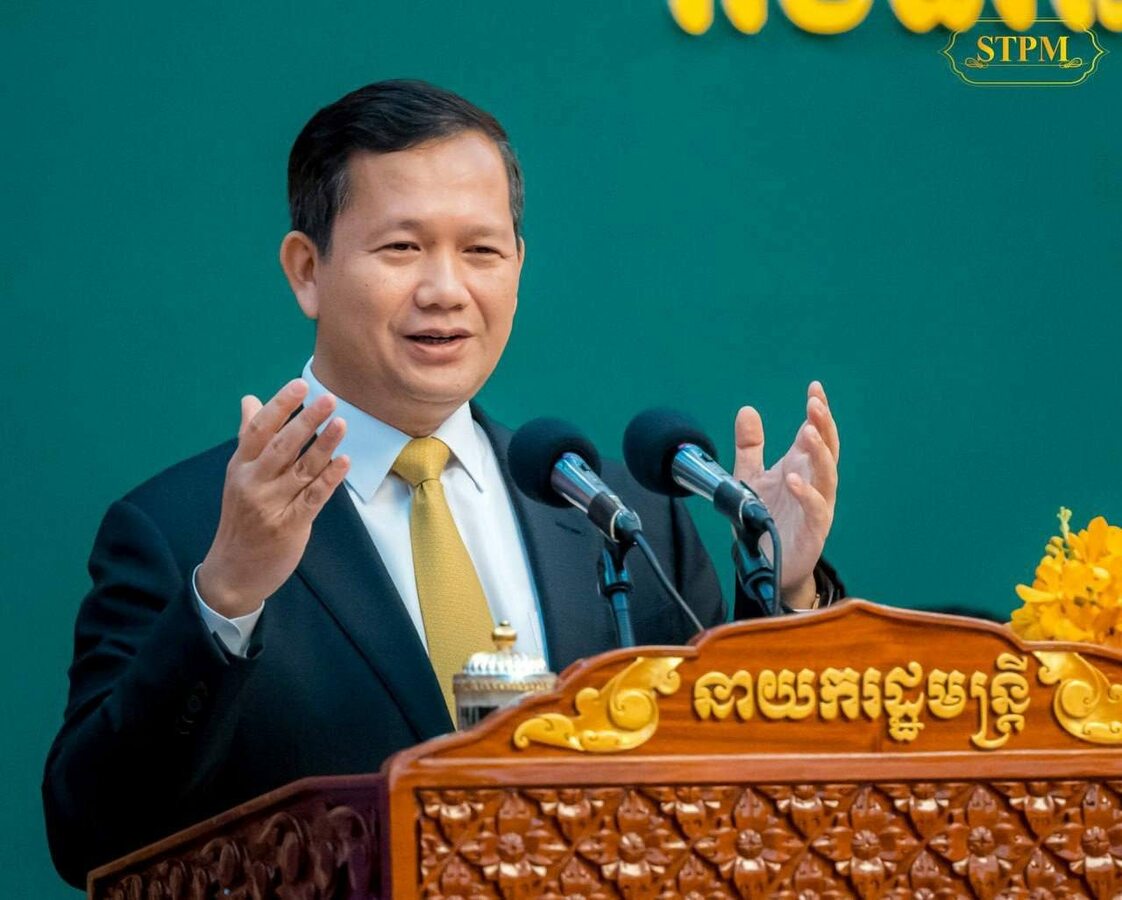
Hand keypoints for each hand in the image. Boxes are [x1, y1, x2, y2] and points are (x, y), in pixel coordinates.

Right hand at [197, 379, 349, 617]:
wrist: (233, 571)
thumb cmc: (241, 517)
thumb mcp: (238, 475)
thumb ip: (249, 437)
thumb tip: (250, 399)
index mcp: (240, 467)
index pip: (259, 429)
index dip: (280, 405)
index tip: (300, 384)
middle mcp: (253, 483)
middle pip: (282, 446)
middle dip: (306, 421)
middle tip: (329, 398)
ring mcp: (271, 505)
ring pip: (301, 470)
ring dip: (324, 445)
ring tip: (342, 423)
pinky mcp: (290, 525)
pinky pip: (313, 498)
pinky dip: (329, 479)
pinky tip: (344, 461)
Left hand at [732, 381, 838, 608]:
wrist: (766, 563)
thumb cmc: (765, 518)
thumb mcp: (750, 476)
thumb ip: (750, 446)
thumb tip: (748, 410)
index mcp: (800, 466)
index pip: (813, 433)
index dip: (817, 411)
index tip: (815, 388)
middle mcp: (813, 482)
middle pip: (826, 448)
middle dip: (823, 425)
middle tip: (815, 403)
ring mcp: (817, 505)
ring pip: (827, 474)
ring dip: (820, 452)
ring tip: (809, 431)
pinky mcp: (814, 530)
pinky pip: (815, 509)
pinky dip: (806, 493)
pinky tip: (792, 479)